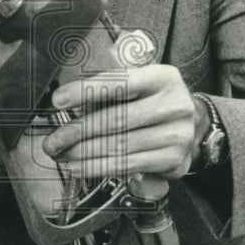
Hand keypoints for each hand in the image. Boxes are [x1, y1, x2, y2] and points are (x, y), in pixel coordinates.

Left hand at [41, 64, 202, 179]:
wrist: (192, 124)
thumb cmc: (152, 101)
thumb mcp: (139, 85)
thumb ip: (108, 90)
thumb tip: (64, 104)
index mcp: (162, 77)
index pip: (119, 83)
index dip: (84, 91)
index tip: (57, 101)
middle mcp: (174, 104)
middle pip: (115, 119)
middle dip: (76, 131)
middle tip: (52, 140)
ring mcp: (176, 134)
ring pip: (119, 145)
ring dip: (83, 153)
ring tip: (60, 155)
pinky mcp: (173, 159)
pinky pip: (127, 164)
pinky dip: (97, 167)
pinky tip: (78, 166)